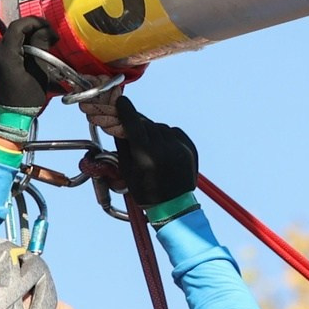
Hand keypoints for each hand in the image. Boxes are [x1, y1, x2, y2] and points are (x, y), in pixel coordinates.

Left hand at [0, 15, 59, 117]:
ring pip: (13, 37)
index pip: (18, 26)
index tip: (49, 27)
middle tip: (51, 36)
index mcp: (5, 54)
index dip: (35, 22)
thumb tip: (47, 29)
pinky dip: (23, 44)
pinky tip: (36, 50)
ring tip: (46, 43)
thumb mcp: (38, 72)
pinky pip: (11, 46)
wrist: (11, 117)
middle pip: (15, 30)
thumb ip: (41, 47)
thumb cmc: (27, 98)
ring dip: (30, 37)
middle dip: (34, 29)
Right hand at [107, 94, 198, 209]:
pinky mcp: (190, 149)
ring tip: (151, 148)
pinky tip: (163, 149)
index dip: (126, 110)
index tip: (121, 101)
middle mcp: (164, 149)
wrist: (173, 207)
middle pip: (147, 125)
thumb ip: (123, 145)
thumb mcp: (127, 170)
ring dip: (153, 132)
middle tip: (133, 131)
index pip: (133, 123)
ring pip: (161, 128)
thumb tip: (118, 124)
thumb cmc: (145, 190)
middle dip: (138, 126)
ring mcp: (180, 148)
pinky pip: (175, 133)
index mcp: (146, 155)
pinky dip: (167, 137)